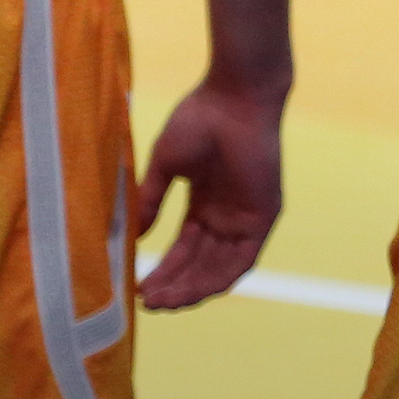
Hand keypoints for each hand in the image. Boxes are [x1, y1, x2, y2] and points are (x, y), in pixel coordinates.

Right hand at [132, 72, 286, 310]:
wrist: (235, 96)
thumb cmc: (200, 119)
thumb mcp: (167, 167)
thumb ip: (152, 201)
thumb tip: (135, 237)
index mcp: (205, 203)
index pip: (184, 248)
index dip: (163, 270)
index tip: (138, 288)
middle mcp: (226, 216)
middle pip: (199, 264)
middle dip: (173, 285)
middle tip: (146, 302)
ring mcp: (245, 218)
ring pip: (218, 268)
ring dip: (190, 288)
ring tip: (161, 301)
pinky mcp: (263, 217)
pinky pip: (242, 261)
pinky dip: (218, 279)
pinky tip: (192, 291)